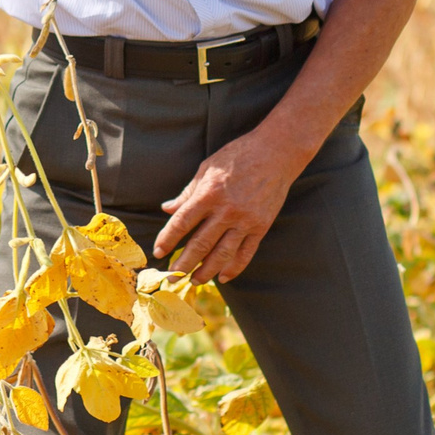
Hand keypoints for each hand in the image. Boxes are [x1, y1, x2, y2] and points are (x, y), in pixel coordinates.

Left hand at [157, 130, 302, 281]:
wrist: (276, 152)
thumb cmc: (238, 156)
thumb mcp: (207, 168)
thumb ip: (188, 192)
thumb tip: (168, 209)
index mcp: (209, 193)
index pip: (182, 223)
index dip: (168, 239)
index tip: (158, 252)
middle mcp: (226, 210)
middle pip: (200, 244)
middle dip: (183, 264)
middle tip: (171, 278)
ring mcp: (245, 220)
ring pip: (222, 254)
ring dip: (206, 271)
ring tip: (195, 281)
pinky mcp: (261, 226)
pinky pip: (246, 253)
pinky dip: (234, 268)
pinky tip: (223, 277)